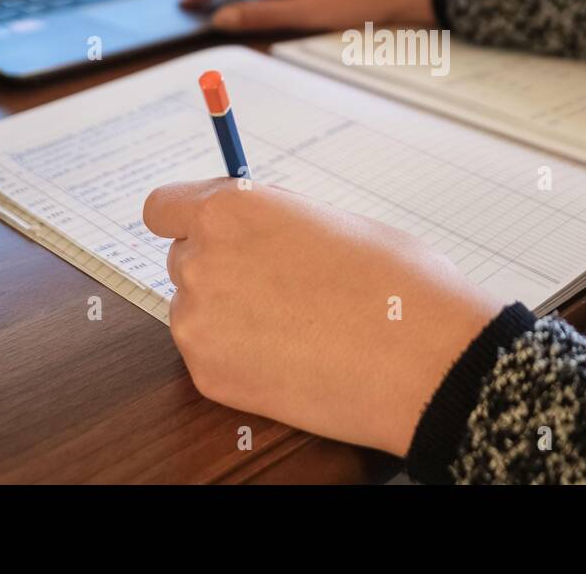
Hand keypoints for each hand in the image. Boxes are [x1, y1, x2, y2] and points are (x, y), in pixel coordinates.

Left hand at [142, 179, 507, 454]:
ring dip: (229, 315)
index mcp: (230, 211)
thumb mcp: (336, 222)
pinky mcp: (209, 377)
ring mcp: (199, 324)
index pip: (163, 208)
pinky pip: (211, 356)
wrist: (422, 360)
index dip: (188, 220)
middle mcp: (201, 262)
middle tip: (277, 286)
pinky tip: (293, 357)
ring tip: (296, 326)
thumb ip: (277, 221)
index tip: (209, 232)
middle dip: (219, 269)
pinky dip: (241, 358)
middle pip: (183, 260)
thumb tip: (259, 231)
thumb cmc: (395, 281)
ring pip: (196, 311)